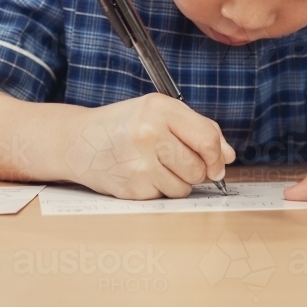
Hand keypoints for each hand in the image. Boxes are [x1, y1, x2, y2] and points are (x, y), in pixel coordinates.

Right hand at [64, 93, 235, 198]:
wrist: (79, 142)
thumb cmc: (124, 125)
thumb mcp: (159, 113)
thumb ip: (198, 129)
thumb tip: (228, 156)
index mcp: (159, 109)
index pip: (207, 139)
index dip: (217, 155)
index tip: (217, 163)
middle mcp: (148, 134)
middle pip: (199, 167)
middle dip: (197, 170)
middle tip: (178, 161)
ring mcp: (139, 163)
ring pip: (185, 187)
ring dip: (179, 181)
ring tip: (156, 165)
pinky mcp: (132, 188)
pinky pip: (165, 197)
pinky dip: (159, 189)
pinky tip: (142, 174)